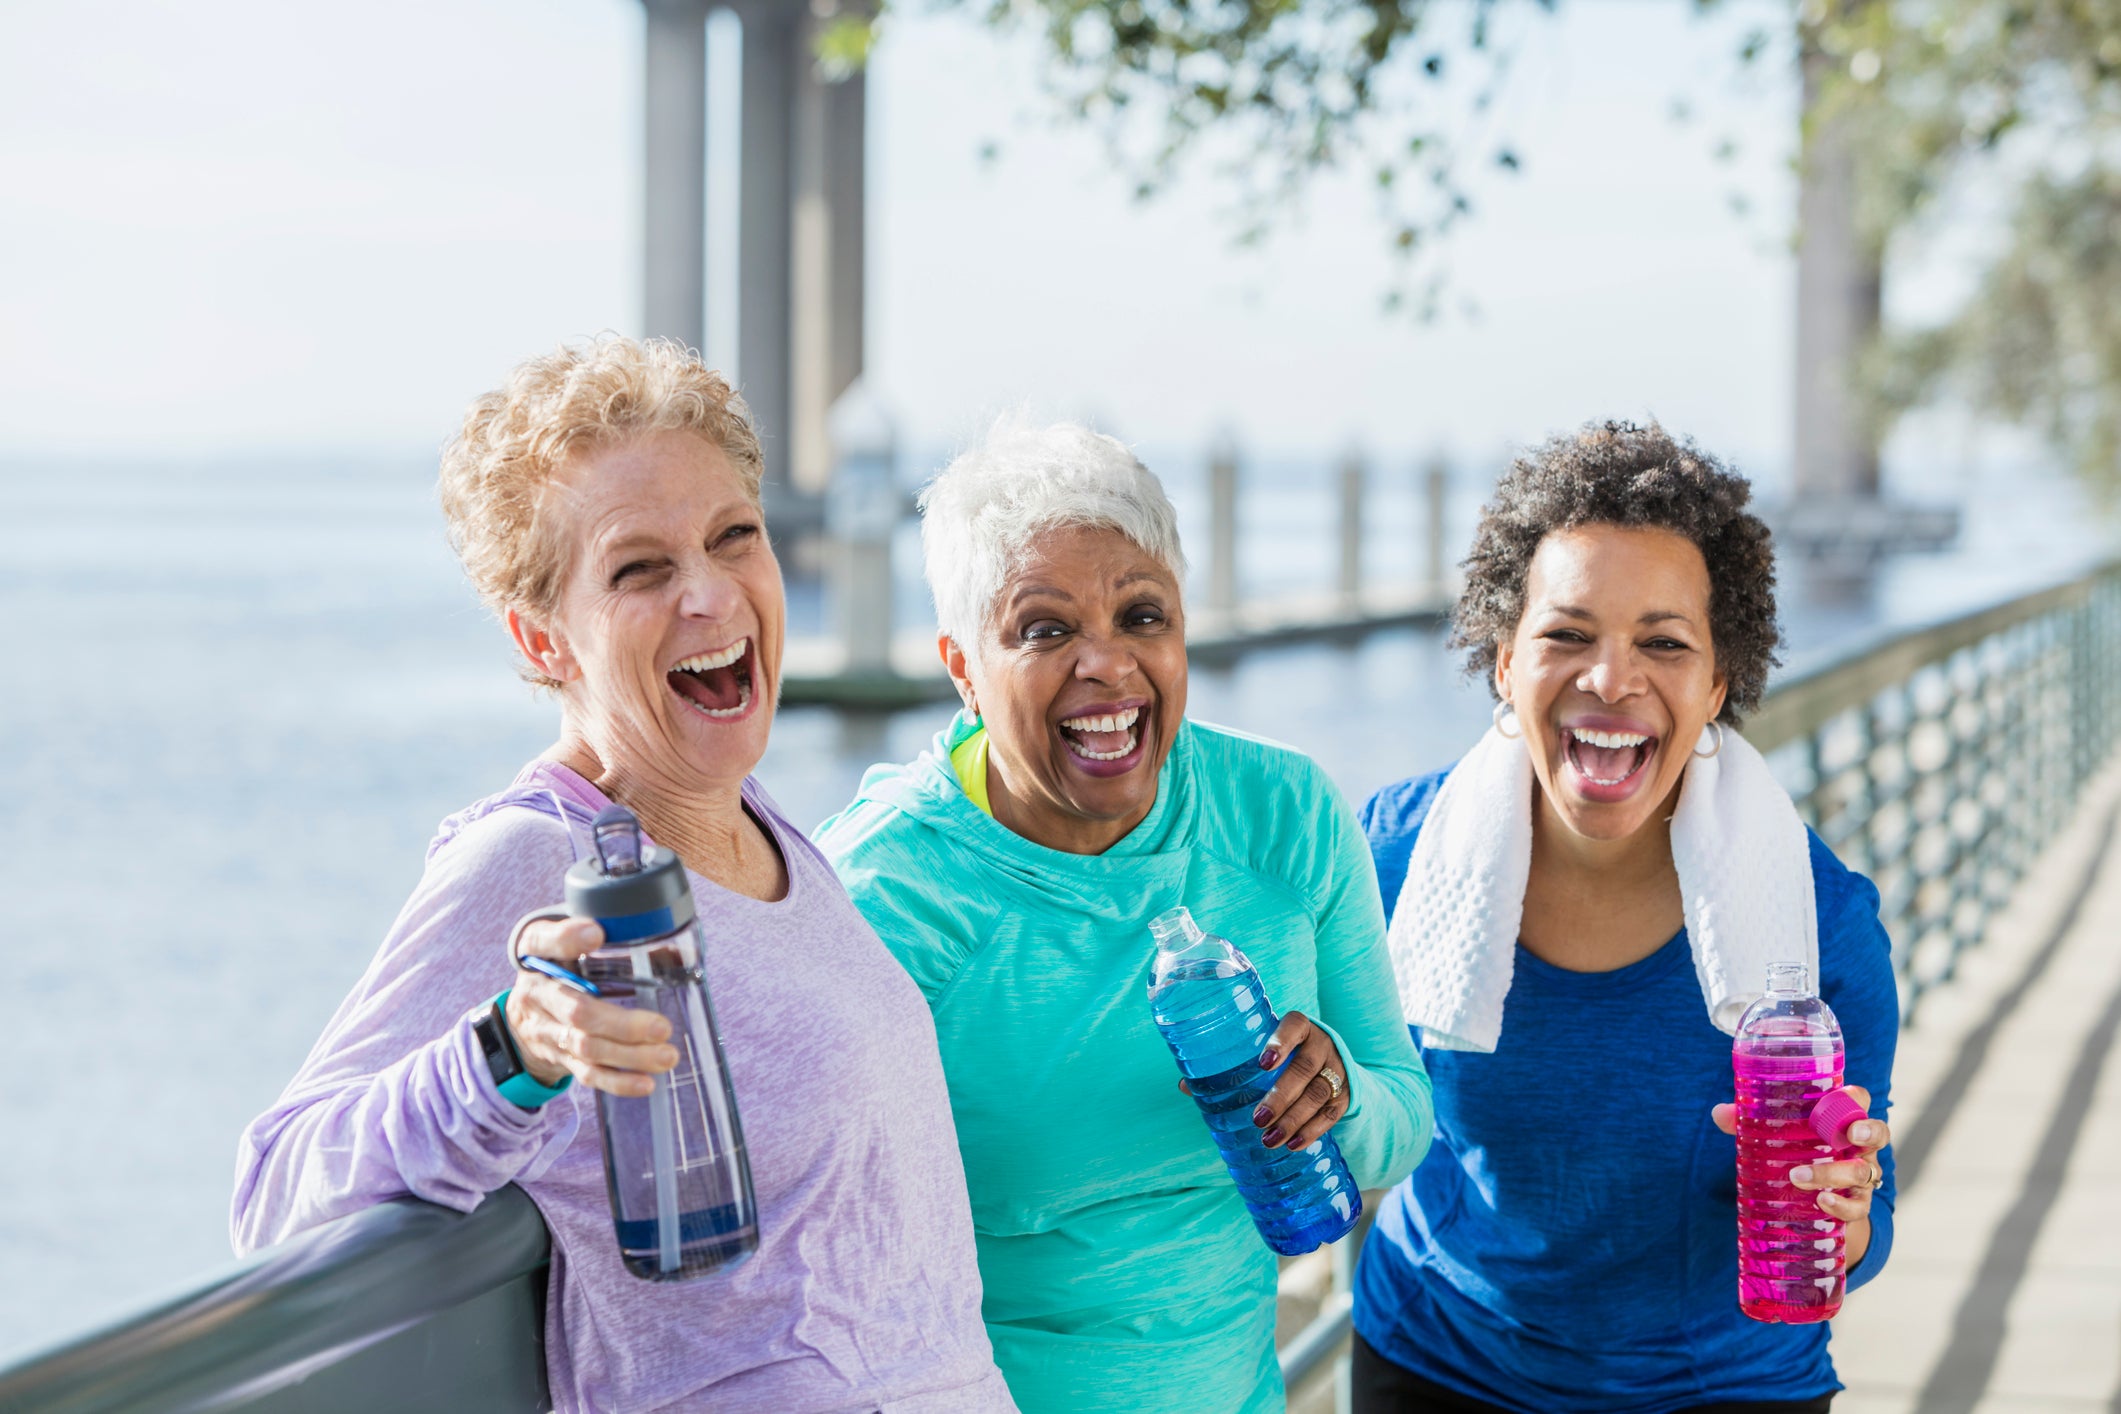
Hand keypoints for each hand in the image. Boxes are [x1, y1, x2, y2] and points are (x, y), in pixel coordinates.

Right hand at [506, 917, 677, 1097]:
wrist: (524, 1010)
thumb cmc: (558, 965)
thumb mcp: (565, 941)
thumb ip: (606, 936)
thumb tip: (673, 950)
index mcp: (537, 954)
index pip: (542, 941)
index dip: (567, 938)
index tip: (596, 934)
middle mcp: (537, 993)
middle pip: (578, 1012)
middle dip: (621, 1024)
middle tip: (662, 1028)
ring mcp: (546, 1031)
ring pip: (586, 1048)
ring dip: (629, 1055)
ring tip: (666, 1056)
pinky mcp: (559, 1057)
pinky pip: (587, 1073)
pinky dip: (617, 1081)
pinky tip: (645, 1083)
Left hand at [1182, 1011, 1349, 1150]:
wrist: (1330, 1061)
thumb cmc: (1283, 1054)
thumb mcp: (1263, 1051)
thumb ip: (1230, 1064)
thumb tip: (1185, 1086)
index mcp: (1300, 1026)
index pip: (1294, 1026)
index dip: (1280, 1042)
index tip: (1263, 1063)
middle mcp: (1322, 1044)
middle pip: (1305, 1068)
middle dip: (1281, 1096)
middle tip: (1258, 1119)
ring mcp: (1337, 1069)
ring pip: (1319, 1094)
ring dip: (1294, 1119)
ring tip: (1270, 1139)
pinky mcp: (1346, 1094)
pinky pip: (1332, 1113)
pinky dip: (1313, 1130)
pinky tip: (1295, 1144)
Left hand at [1712, 1085, 1888, 1223]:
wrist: (1815, 1204)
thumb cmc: (1797, 1154)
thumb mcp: (1777, 1136)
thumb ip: (1748, 1122)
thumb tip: (1719, 1113)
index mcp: (1841, 1122)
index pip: (1858, 1102)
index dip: (1856, 1097)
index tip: (1847, 1094)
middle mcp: (1859, 1147)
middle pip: (1878, 1133)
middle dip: (1868, 1132)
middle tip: (1850, 1135)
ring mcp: (1861, 1176)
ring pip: (1863, 1172)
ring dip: (1833, 1173)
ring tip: (1799, 1176)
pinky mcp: (1857, 1205)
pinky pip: (1858, 1207)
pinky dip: (1841, 1205)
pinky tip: (1822, 1201)